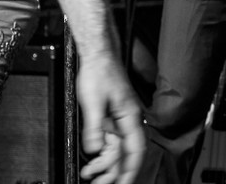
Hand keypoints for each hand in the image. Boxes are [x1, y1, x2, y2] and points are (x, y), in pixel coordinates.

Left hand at [75, 54, 145, 182]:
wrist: (98, 54)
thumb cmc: (100, 71)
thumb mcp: (93, 102)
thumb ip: (95, 127)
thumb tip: (95, 149)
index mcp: (130, 116)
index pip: (135, 149)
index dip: (130, 169)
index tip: (122, 183)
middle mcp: (129, 119)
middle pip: (126, 153)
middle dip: (114, 171)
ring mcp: (121, 118)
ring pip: (117, 148)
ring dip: (105, 163)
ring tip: (90, 174)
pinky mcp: (113, 115)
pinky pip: (111, 139)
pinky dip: (102, 151)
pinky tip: (93, 158)